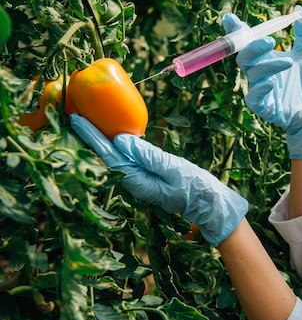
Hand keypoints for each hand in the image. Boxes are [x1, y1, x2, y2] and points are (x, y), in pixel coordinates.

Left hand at [70, 114, 247, 245]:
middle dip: (91, 137)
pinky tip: (112, 137)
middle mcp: (134, 181)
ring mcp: (140, 180)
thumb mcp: (174, 168)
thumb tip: (120, 140)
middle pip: (106, 156)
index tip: (78, 120)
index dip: (92, 137)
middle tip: (75, 116)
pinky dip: (115, 146)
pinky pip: (126, 160)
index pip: (109, 155)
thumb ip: (148, 155)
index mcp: (138, 180)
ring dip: (101, 141)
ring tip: (88, 124)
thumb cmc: (195, 187)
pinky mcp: (147, 176)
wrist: (208, 204)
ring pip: (114, 158)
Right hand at [223, 6, 301, 158]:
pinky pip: (254, 98)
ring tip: (288, 62)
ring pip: (253, 74)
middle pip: (243, 56)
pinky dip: (260, 90)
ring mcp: (259, 89)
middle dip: (253, 47)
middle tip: (270, 40)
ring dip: (269, 65)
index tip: (230, 19)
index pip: (245, 42)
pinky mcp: (264, 107)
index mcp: (263, 57)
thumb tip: (300, 10)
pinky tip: (271, 83)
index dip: (235, 31)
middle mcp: (257, 72)